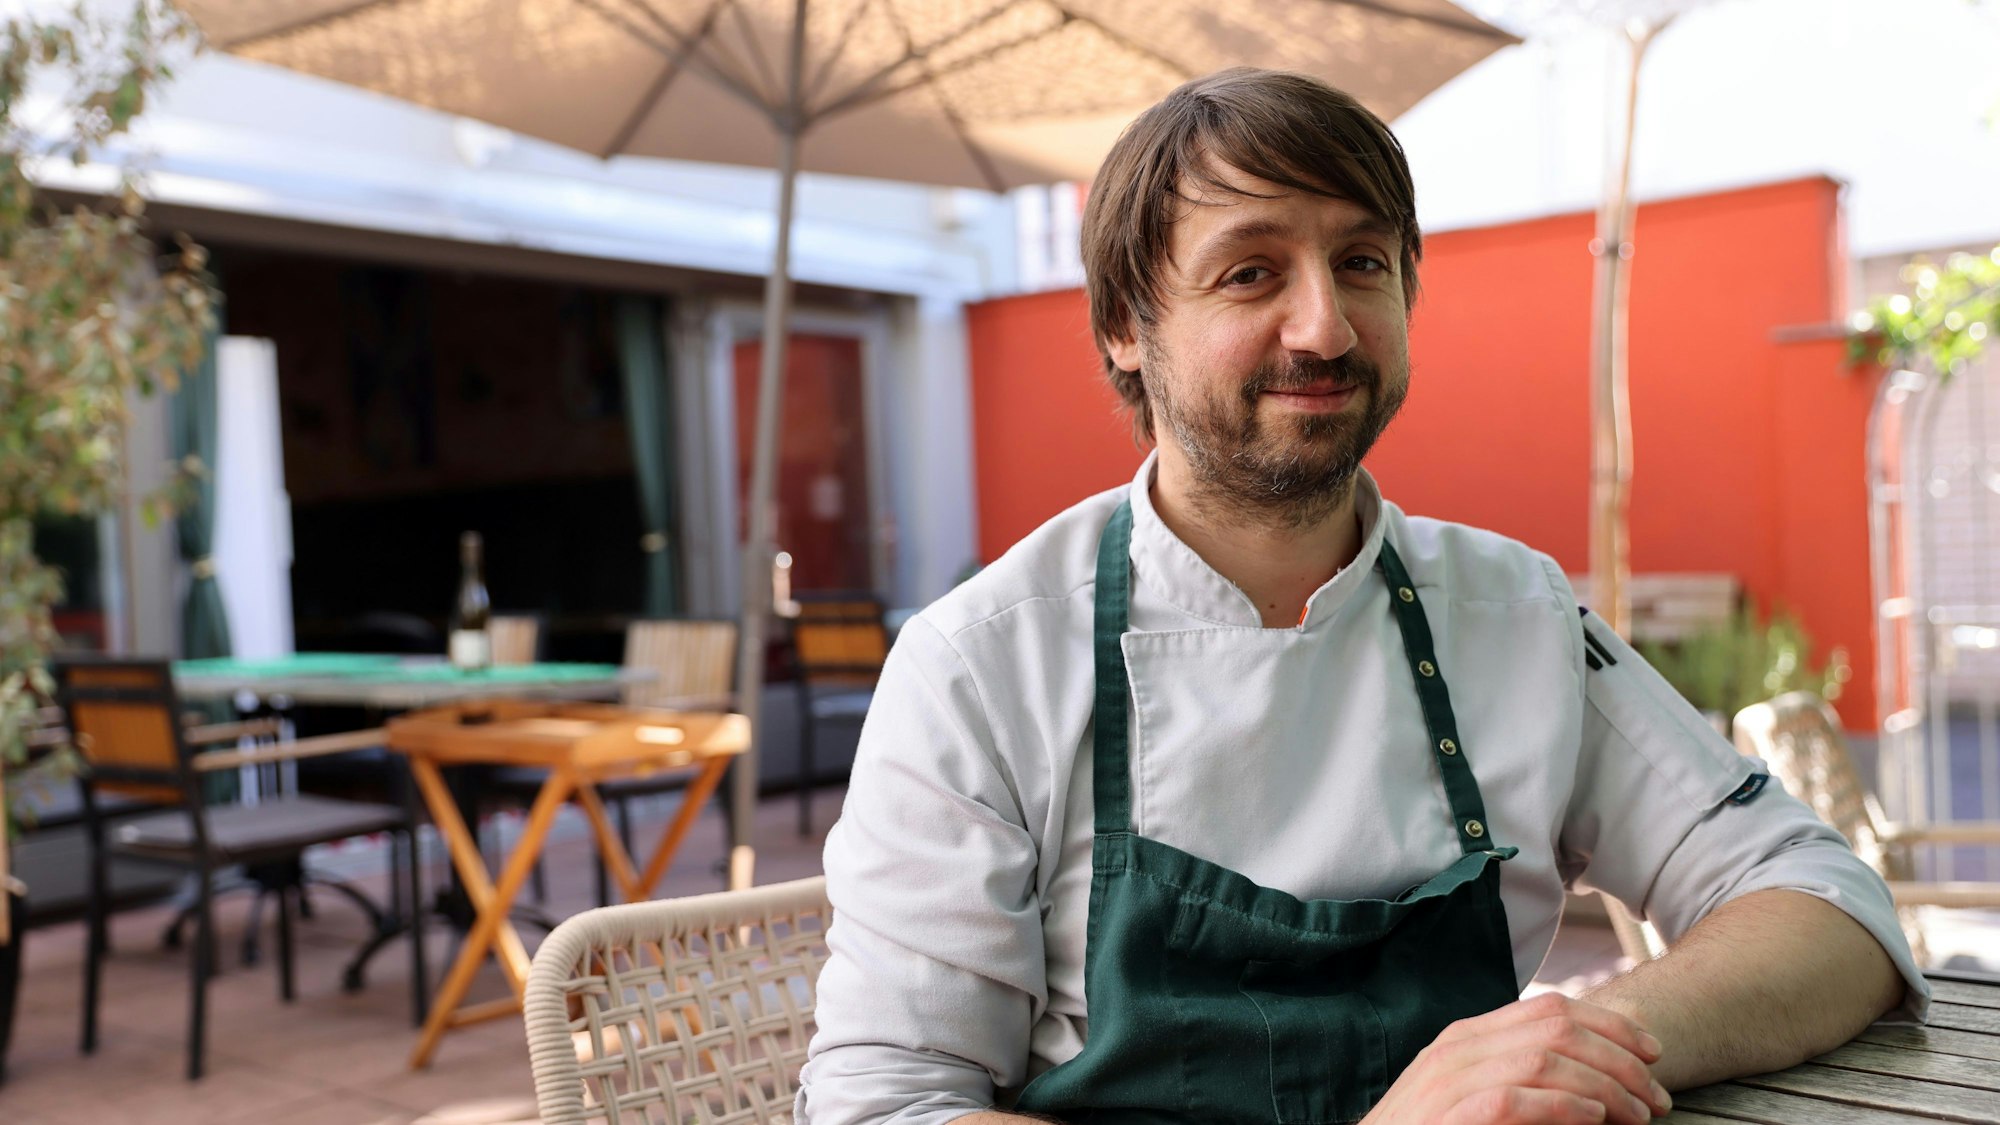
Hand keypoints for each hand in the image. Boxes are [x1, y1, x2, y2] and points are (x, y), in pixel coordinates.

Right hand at [1362, 993, 1672, 1124]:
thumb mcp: (1471, 1096)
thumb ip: (1517, 1077)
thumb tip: (1592, 1080)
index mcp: (1468, 1036)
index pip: (1551, 1008)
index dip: (1612, 1025)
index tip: (1653, 1055)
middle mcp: (1459, 1047)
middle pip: (1557, 1027)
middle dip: (1621, 1058)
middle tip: (1659, 1096)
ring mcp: (1449, 1080)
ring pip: (1545, 1058)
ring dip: (1606, 1085)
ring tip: (1638, 1115)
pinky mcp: (1450, 1116)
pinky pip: (1514, 1098)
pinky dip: (1563, 1105)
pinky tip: (1594, 1119)